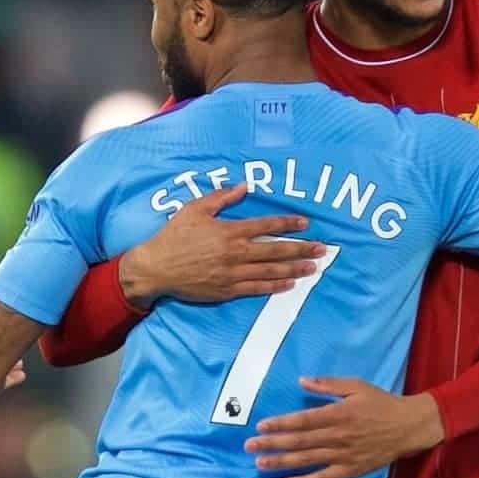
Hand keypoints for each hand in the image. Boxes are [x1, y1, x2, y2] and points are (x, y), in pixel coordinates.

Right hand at [120, 183, 326, 307]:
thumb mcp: (195, 209)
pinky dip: (275, 286)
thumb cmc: (173, 236)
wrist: (156, 268)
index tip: (305, 223)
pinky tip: (290, 284)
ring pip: (270, 271)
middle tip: (322, 249)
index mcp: (230, 231)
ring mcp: (232, 273)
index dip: (288, 224)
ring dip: (294, 268)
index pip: (266, 226)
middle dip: (301, 249)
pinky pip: (256, 288)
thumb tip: (244, 187)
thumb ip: (221, 198)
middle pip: (275, 250)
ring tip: (313, 267)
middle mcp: (235, 252)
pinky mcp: (227, 290)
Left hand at [244, 377, 445, 477]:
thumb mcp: (356, 385)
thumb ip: (328, 384)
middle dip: (272, 443)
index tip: (261, 425)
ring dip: (282, 462)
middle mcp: (338, 435)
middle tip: (250, 445)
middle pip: (300, 441)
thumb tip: (302, 380)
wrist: (408, 426)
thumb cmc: (381, 402)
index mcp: (338, 413)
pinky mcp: (350, 470)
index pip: (303, 420)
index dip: (281, 423)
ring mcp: (343, 455)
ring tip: (260, 463)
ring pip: (307, 460)